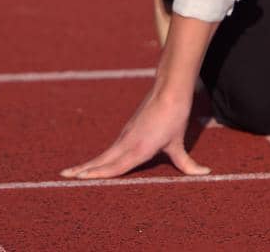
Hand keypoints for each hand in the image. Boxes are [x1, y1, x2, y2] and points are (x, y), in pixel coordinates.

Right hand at [60, 85, 209, 179]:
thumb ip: (188, 163)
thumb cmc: (175, 117)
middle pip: (102, 161)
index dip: (97, 174)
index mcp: (138, 148)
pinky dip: (100, 158)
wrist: (170, 90)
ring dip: (88, 164)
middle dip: (84, 170)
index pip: (114, 166)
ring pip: (104, 155)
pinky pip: (111, 149)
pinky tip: (94, 163)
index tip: (80, 180)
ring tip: (71, 172)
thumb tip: (205, 173)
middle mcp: (127, 143)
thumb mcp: (179, 143)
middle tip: (64, 176)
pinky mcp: (127, 130)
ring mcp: (125, 136)